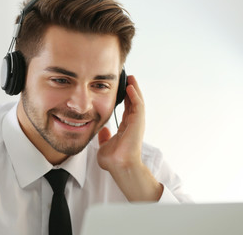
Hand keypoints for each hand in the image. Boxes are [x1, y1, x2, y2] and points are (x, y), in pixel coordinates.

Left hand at [97, 75, 162, 201]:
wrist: (119, 166)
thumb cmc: (113, 160)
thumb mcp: (105, 145)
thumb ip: (105, 137)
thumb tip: (104, 131)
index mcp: (125, 128)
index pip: (126, 109)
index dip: (124, 98)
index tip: (120, 88)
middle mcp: (132, 124)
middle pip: (133, 103)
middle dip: (130, 90)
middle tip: (127, 78)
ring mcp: (137, 123)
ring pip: (137, 101)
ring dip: (134, 89)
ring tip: (130, 78)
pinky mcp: (138, 122)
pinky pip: (138, 105)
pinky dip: (135, 95)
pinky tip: (130, 86)